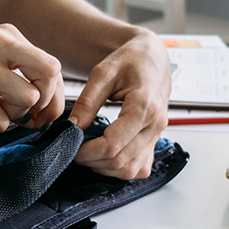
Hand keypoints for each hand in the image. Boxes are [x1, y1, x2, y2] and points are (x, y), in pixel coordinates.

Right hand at [0, 24, 65, 133]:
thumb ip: (9, 68)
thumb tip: (36, 104)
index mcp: (7, 36)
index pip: (51, 65)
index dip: (52, 94)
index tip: (41, 111)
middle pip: (49, 77)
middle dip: (43, 104)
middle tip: (24, 117)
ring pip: (28, 100)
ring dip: (13, 116)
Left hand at [68, 30, 170, 179]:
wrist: (152, 59)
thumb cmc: (130, 61)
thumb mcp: (103, 72)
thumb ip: (87, 101)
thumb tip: (73, 127)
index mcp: (144, 106)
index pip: (112, 145)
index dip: (87, 152)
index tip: (70, 146)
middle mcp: (156, 124)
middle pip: (120, 161)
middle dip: (92, 160)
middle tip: (74, 149)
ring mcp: (158, 135)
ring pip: (129, 169)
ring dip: (104, 167)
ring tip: (87, 151)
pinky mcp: (155, 142)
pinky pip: (139, 168)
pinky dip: (119, 168)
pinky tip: (105, 154)